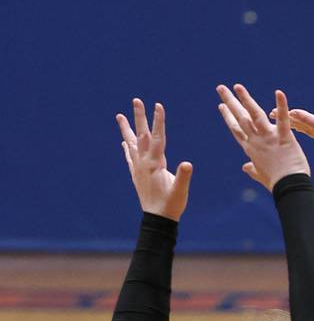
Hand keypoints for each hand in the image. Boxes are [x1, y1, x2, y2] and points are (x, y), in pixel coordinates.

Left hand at [116, 100, 192, 220]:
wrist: (157, 220)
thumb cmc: (171, 205)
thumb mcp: (180, 191)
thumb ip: (183, 177)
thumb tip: (187, 164)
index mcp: (155, 164)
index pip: (158, 137)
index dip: (159, 121)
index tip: (158, 104)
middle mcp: (144, 163)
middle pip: (142, 135)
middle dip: (140, 117)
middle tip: (136, 100)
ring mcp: (138, 169)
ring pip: (131, 143)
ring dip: (126, 129)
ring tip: (119, 115)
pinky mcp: (136, 176)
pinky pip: (129, 158)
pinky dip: (126, 148)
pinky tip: (124, 142)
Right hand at [216, 84, 309, 190]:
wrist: (289, 189)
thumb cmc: (277, 184)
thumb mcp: (261, 176)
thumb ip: (253, 169)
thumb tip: (245, 167)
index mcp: (251, 150)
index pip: (236, 130)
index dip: (228, 117)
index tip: (221, 106)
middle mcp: (257, 141)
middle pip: (240, 118)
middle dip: (230, 102)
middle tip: (221, 88)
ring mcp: (269, 138)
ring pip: (255, 115)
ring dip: (246, 99)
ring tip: (237, 86)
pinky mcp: (284, 138)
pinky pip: (282, 120)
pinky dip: (282, 106)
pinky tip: (279, 92)